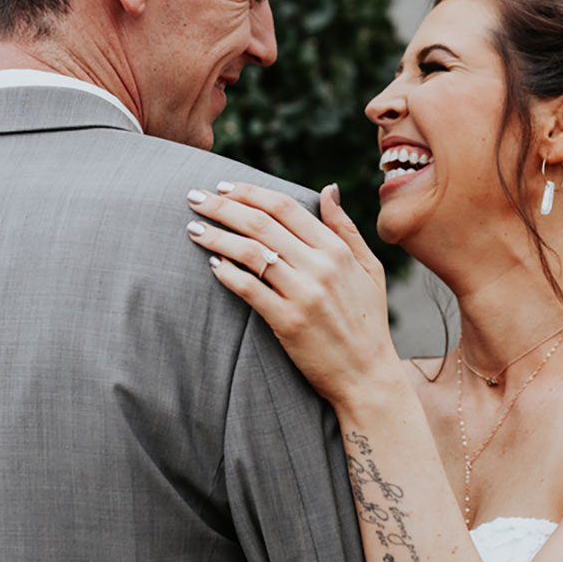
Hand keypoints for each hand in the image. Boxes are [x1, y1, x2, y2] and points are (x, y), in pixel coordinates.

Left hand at [186, 183, 402, 406]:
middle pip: (261, 224)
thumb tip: (328, 189)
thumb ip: (345, 228)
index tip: (224, 186)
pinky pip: (249, 289)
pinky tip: (212, 265)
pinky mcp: (288, 322)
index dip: (250, 192)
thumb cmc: (368, 321)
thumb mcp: (368, 269)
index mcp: (337, 250)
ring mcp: (304, 294)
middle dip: (223, 206)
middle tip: (195, 198)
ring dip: (217, 236)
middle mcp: (320, 267)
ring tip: (194, 228)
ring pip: (250, 253)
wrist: (367, 375)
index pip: (285, 207)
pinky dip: (227, 273)